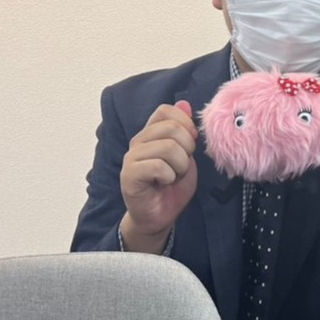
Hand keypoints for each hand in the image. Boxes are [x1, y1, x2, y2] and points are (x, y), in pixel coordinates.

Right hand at [120, 100, 198, 252]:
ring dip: (180, 165)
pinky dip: (170, 176)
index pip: (166, 110)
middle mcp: (138, 141)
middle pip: (172, 128)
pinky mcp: (129, 175)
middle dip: (187, 149)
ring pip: (168, 147)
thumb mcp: (187, 154)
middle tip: (182, 165)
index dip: (185, 124)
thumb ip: (185, 130)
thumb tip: (184, 103)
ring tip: (173, 176)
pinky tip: (164, 183)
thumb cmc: (173, 185)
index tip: (190, 144)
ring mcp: (131, 158)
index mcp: (151, 133)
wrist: (159, 215)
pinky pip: (159, 166)